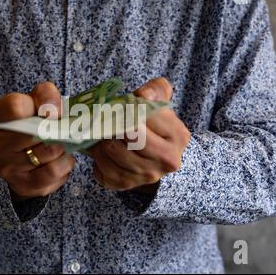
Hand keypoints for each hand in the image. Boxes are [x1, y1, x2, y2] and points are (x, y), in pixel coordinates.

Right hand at [0, 82, 74, 200]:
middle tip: (65, 129)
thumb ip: (45, 95)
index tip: (56, 112)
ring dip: (63, 146)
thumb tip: (55, 111)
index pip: (16, 107)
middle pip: (37, 132)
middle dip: (58, 129)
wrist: (18, 162)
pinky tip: (61, 159)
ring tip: (62, 143)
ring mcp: (7, 169)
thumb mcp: (32, 102)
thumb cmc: (28, 125)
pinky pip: (54, 173)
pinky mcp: (23, 185)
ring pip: (49, 153)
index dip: (43, 106)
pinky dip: (65, 164)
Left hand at [90, 77, 189, 192]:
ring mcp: (147, 175)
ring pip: (112, 151)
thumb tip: (143, 96)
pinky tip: (101, 150)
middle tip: (108, 118)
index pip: (147, 117)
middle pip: (130, 136)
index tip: (120, 106)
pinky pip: (103, 170)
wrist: (156, 155)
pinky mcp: (127, 185)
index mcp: (178, 136)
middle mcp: (167, 160)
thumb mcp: (161, 101)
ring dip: (102, 139)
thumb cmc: (155, 124)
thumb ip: (155, 90)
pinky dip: (97, 158)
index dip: (128, 109)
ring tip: (103, 132)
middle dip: (114, 124)